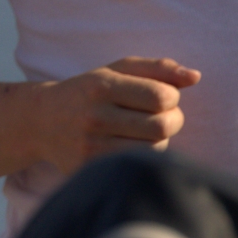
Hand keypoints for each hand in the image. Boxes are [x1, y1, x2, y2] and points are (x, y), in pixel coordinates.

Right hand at [27, 56, 200, 177]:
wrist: (41, 122)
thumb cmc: (89, 92)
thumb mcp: (116, 70)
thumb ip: (157, 68)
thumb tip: (196, 76)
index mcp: (101, 86)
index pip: (162, 96)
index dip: (172, 96)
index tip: (161, 97)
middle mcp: (94, 117)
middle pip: (162, 125)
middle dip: (172, 119)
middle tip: (161, 116)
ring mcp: (91, 146)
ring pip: (155, 148)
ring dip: (159, 139)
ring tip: (144, 131)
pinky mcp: (90, 168)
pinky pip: (138, 164)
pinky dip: (145, 155)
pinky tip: (132, 145)